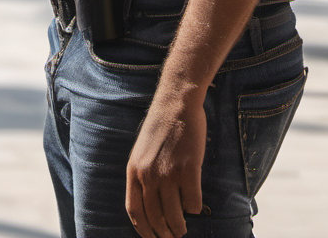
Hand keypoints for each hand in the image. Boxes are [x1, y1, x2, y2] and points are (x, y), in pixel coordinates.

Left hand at [125, 92, 205, 237]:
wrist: (175, 104)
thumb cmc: (160, 127)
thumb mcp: (141, 151)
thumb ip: (143, 174)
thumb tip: (149, 202)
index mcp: (133, 170)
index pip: (134, 211)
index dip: (143, 230)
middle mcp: (148, 175)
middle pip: (155, 218)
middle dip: (165, 233)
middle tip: (173, 236)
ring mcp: (168, 173)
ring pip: (175, 216)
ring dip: (180, 226)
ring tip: (182, 228)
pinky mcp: (188, 170)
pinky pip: (193, 202)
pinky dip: (194, 208)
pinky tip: (194, 203)